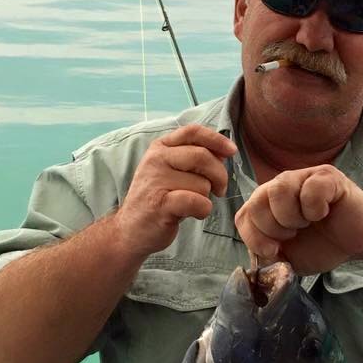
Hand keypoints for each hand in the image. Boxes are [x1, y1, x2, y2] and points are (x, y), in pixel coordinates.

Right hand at [114, 125, 236, 257]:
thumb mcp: (171, 172)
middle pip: (203, 156)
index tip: (232, 152)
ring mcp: (156, 181)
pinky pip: (198, 202)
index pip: (193, 132)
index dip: (217, 140)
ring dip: (206, 197)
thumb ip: (194, 159)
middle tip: (219, 190)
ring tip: (191, 204)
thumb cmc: (158, 200)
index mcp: (160, 147)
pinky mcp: (161, 204)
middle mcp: (156, 159)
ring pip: (203, 183)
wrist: (130, 230)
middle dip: (219, 175)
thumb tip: (224, 151)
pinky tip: (192, 214)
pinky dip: (203, 211)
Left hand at [235, 165, 362, 273]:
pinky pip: (310, 188)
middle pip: (256, 201)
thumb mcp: (289, 259)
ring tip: (307, 223)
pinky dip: (315, 209)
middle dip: (273, 229)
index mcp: (267, 205)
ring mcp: (303, 177)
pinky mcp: (327, 177)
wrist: (357, 243)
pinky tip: (324, 213)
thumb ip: (269, 257)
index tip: (275, 251)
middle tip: (294, 235)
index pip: (243, 216)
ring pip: (279, 189)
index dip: (254, 238)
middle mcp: (281, 186)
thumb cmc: (322, 246)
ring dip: (291, 217)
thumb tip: (256, 257)